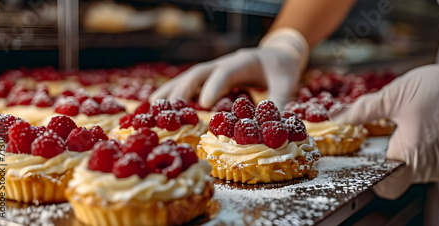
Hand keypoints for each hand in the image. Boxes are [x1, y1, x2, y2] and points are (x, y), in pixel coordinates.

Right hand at [149, 28, 308, 108]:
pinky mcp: (209, 79)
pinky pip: (188, 86)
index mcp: (242, 62)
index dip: (214, 86)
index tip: (204, 104)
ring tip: (152, 108)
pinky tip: (157, 109)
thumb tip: (276, 126)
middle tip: (171, 108)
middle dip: (183, 89)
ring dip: (170, 92)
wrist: (275, 55)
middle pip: (198, 72)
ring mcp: (213, 70)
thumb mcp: (286, 82)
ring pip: (188, 78)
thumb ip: (281, 100)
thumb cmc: (280, 69)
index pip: (225, 72)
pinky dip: (173, 96)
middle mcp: (223, 64)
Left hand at [331, 62, 438, 198]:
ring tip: (391, 132)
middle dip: (377, 161)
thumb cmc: (436, 90)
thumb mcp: (392, 97)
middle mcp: (425, 167)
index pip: (386, 186)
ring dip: (392, 156)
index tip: (358, 158)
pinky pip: (415, 165)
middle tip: (372, 140)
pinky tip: (403, 134)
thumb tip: (336, 118)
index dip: (369, 175)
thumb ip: (361, 111)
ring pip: (403, 173)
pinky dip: (405, 153)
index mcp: (412, 154)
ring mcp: (434, 166)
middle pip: (392, 179)